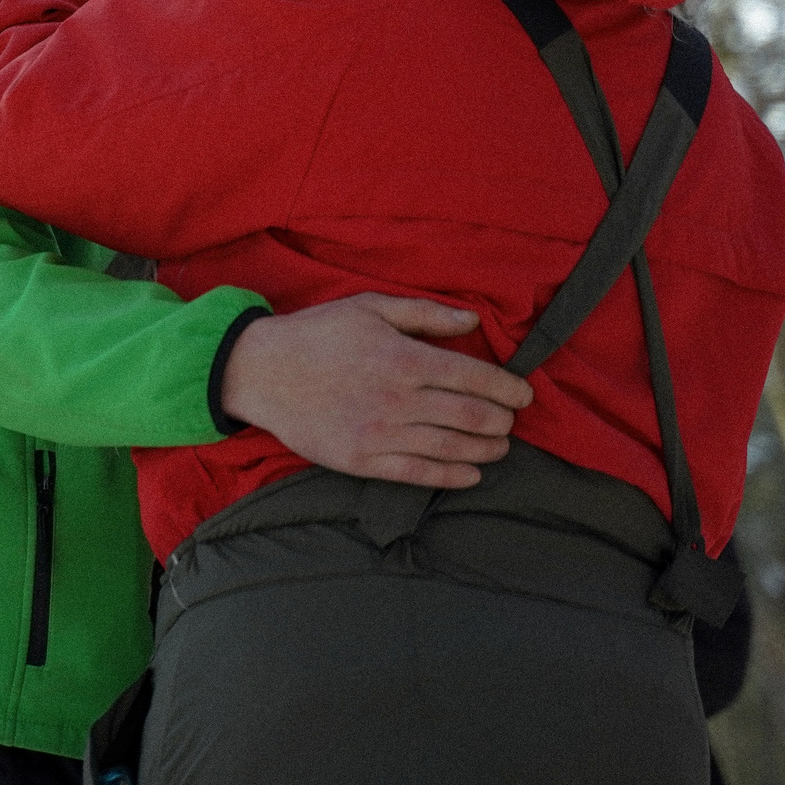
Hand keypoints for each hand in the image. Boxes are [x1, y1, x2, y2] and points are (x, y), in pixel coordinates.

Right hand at [219, 293, 533, 488]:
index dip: (510, 388)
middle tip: (510, 421)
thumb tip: (473, 320)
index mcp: (405, 358)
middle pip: (473, 417)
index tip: (523, 394)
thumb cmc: (317, 334)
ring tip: (499, 446)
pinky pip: (419, 473)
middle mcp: (399, 399)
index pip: (477, 377)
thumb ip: (425, 314)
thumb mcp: (370, 307)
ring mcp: (381, 433)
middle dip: (503, 421)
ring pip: (453, 448)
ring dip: (487, 450)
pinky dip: (453, 476)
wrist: (262, 372)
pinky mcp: (363, 460)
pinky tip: (472, 474)